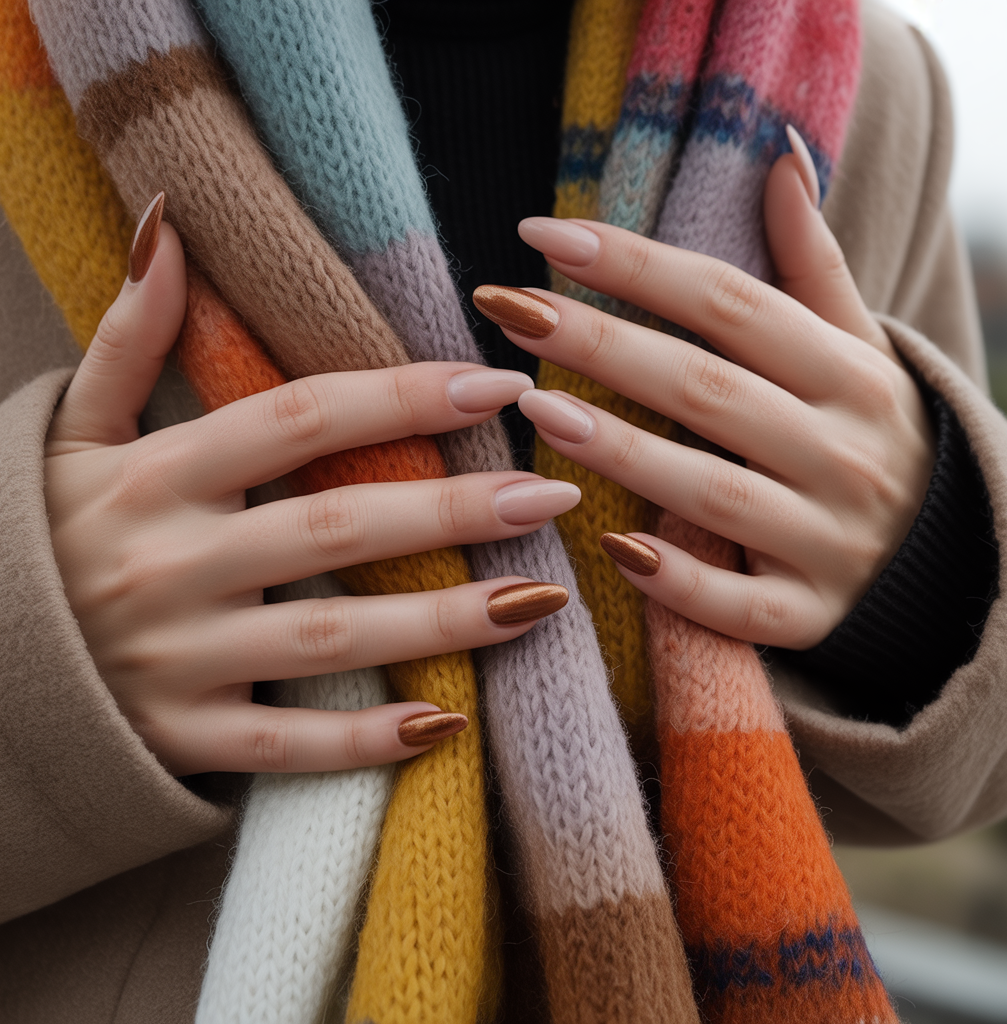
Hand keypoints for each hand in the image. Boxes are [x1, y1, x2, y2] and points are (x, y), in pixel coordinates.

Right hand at [45, 211, 575, 776]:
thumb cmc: (38, 534)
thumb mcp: (71, 431)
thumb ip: (126, 337)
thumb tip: (168, 227)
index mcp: (156, 476)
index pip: (300, 420)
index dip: (403, 397)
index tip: (497, 387)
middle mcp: (171, 563)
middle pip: (337, 526)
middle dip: (454, 510)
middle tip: (553, 496)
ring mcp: (177, 658)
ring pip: (331, 636)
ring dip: (443, 621)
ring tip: (540, 600)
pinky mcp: (181, 735)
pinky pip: (286, 742)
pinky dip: (365, 739)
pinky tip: (446, 723)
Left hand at [474, 141, 933, 649]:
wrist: (942, 557)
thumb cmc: (869, 433)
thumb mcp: (860, 346)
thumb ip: (813, 261)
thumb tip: (779, 152)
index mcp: (852, 374)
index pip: (730, 304)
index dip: (636, 265)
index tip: (544, 234)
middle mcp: (843, 453)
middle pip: (707, 389)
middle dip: (603, 346)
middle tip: (511, 311)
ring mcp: (827, 541)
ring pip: (713, 492)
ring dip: (622, 452)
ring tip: (536, 408)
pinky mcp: (808, 614)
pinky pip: (737, 604)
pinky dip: (677, 580)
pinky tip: (610, 547)